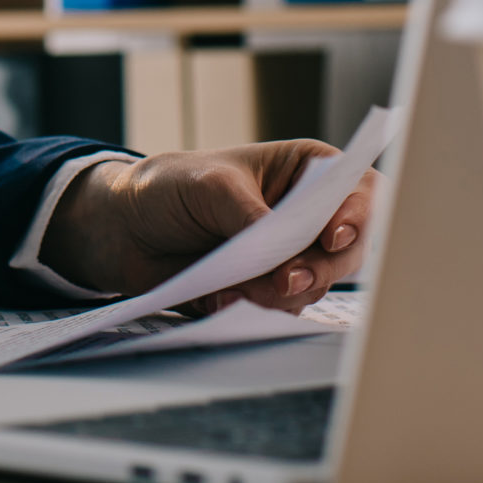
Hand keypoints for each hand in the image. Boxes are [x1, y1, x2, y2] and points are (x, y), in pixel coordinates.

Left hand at [37, 141, 377, 314]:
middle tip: (283, 279)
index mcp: (304, 172)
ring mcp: (288, 257)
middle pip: (347, 251)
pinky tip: (222, 296)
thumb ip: (249, 217)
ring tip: (238, 287)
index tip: (334, 236)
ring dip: (282, 293)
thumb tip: (281, 258)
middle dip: (318, 269)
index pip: (358, 191)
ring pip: (316, 286)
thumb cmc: (169, 186)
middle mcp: (306, 217)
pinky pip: (279, 310)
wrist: (123, 228)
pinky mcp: (265, 292)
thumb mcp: (209, 186)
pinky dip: (254, 308)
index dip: (359, 215)